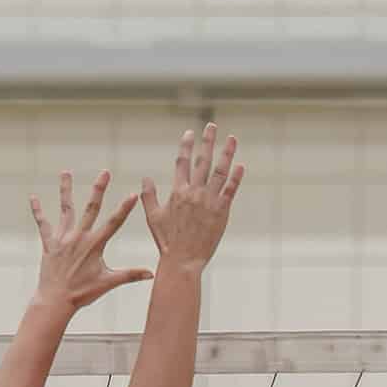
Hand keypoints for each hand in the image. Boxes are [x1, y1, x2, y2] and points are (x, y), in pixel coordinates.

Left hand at [29, 170, 151, 314]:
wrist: (56, 300)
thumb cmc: (82, 293)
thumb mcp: (108, 283)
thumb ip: (130, 275)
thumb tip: (151, 274)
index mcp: (95, 245)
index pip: (114, 223)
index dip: (124, 208)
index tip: (133, 194)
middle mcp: (79, 237)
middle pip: (91, 208)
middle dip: (99, 189)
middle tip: (105, 172)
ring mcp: (63, 238)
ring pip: (66, 208)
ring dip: (66, 189)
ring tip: (66, 172)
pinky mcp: (49, 243)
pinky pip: (43, 224)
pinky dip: (38, 211)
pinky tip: (34, 198)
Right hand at [141, 123, 242, 272]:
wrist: (182, 260)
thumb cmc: (167, 241)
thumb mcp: (153, 216)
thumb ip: (148, 195)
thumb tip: (145, 178)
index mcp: (177, 191)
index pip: (182, 162)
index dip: (187, 146)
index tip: (190, 133)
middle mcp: (194, 192)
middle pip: (202, 160)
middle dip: (207, 141)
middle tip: (212, 126)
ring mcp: (209, 201)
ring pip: (220, 171)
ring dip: (227, 153)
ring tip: (232, 139)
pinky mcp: (222, 212)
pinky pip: (230, 190)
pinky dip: (236, 177)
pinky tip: (241, 165)